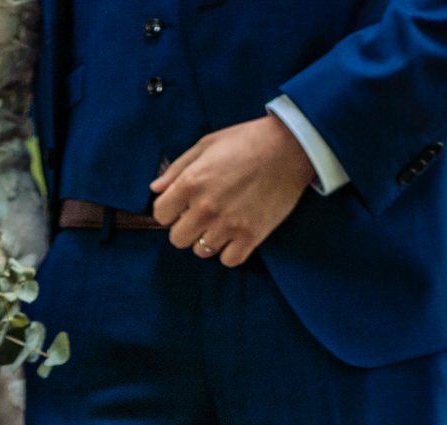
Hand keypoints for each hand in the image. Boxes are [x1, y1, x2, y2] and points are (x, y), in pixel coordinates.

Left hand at [150, 115, 317, 267]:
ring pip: (201, 252)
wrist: (290, 147)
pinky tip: (236, 236)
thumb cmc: (247, 141)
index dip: (169, 211)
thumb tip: (155, 188)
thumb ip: (177, 169)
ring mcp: (228, 224)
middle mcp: (206, 207)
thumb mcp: (206, 145)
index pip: (160, 215)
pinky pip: (229, 260)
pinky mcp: (251, 236)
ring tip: (221, 224)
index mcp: (191, 182)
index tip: (181, 206)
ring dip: (207, 240)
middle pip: (177, 239)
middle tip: (201, 216)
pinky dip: (230, 252)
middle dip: (186, 228)